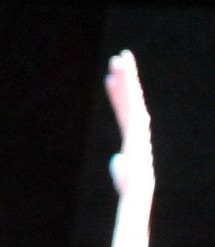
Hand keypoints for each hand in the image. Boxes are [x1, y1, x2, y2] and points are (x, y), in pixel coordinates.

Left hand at [104, 50, 152, 194]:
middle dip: (125, 77)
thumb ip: (119, 161)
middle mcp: (136, 125)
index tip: (109, 80)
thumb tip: (118, 161)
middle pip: (129, 96)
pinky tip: (110, 79)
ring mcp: (137, 124)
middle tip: (118, 58)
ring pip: (130, 94)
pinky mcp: (134, 127)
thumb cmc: (128, 183)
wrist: (136, 188)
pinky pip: (126, 104)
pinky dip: (119, 91)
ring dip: (124, 76)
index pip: (122, 108)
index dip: (116, 94)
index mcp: (131, 132)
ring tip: (118, 59)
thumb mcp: (121, 169)